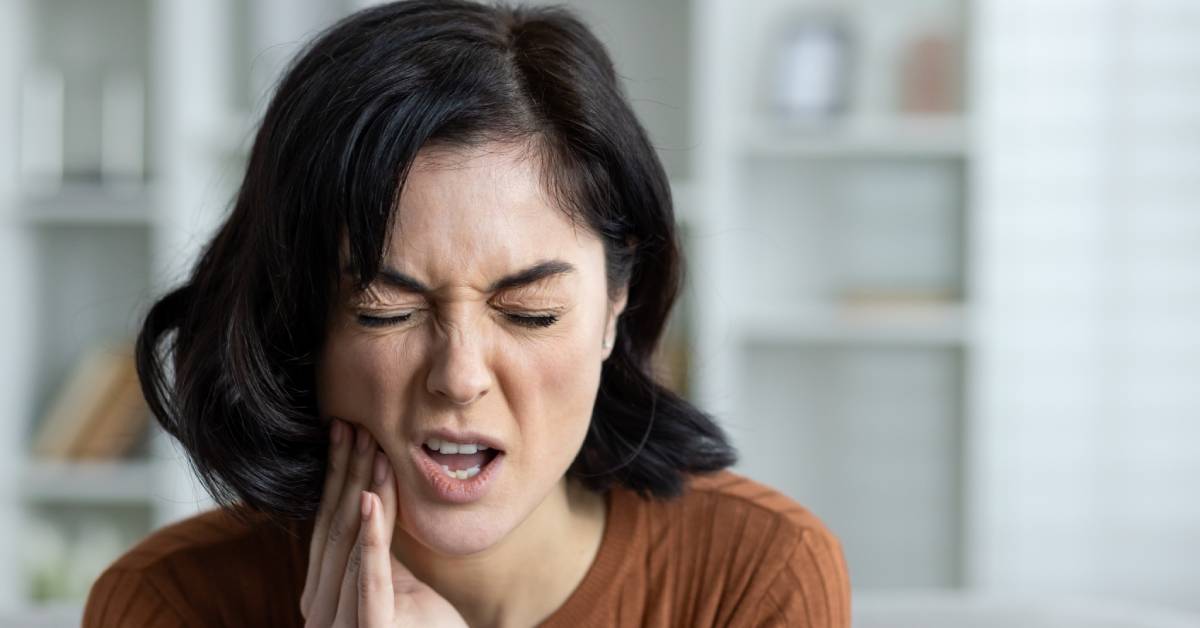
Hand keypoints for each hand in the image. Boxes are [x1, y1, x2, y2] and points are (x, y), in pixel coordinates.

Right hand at [300, 419, 467, 626]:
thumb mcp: (393, 578)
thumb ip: (374, 548)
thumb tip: (369, 494)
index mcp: (320, 594)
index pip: (326, 523)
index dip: (335, 476)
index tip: (344, 431)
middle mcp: (319, 609)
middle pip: (333, 526)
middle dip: (343, 473)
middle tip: (352, 425)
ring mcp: (339, 623)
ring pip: (349, 542)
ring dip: (362, 490)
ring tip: (372, 448)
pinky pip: (368, 575)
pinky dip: (371, 534)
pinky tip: (370, 498)